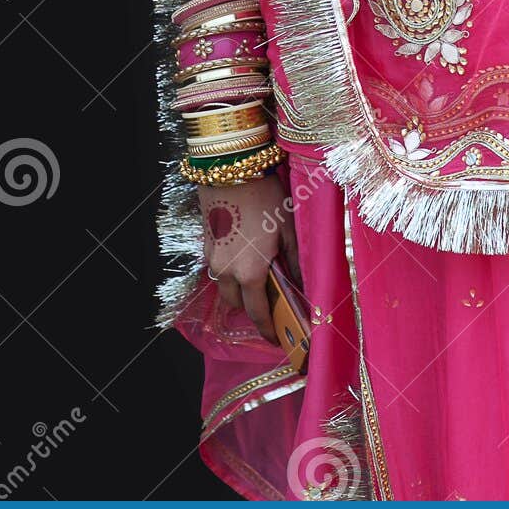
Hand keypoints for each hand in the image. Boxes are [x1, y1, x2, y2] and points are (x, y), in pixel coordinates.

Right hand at [200, 172, 302, 344]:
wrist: (231, 169)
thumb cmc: (266, 197)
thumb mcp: (287, 229)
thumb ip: (294, 262)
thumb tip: (301, 285)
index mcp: (250, 272)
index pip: (258, 314)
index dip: (267, 330)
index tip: (276, 339)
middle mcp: (227, 272)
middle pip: (236, 304)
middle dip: (251, 308)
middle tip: (269, 302)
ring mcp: (213, 258)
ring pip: (224, 287)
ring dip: (238, 290)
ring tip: (257, 279)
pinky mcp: (206, 243)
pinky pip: (217, 268)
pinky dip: (229, 271)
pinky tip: (243, 256)